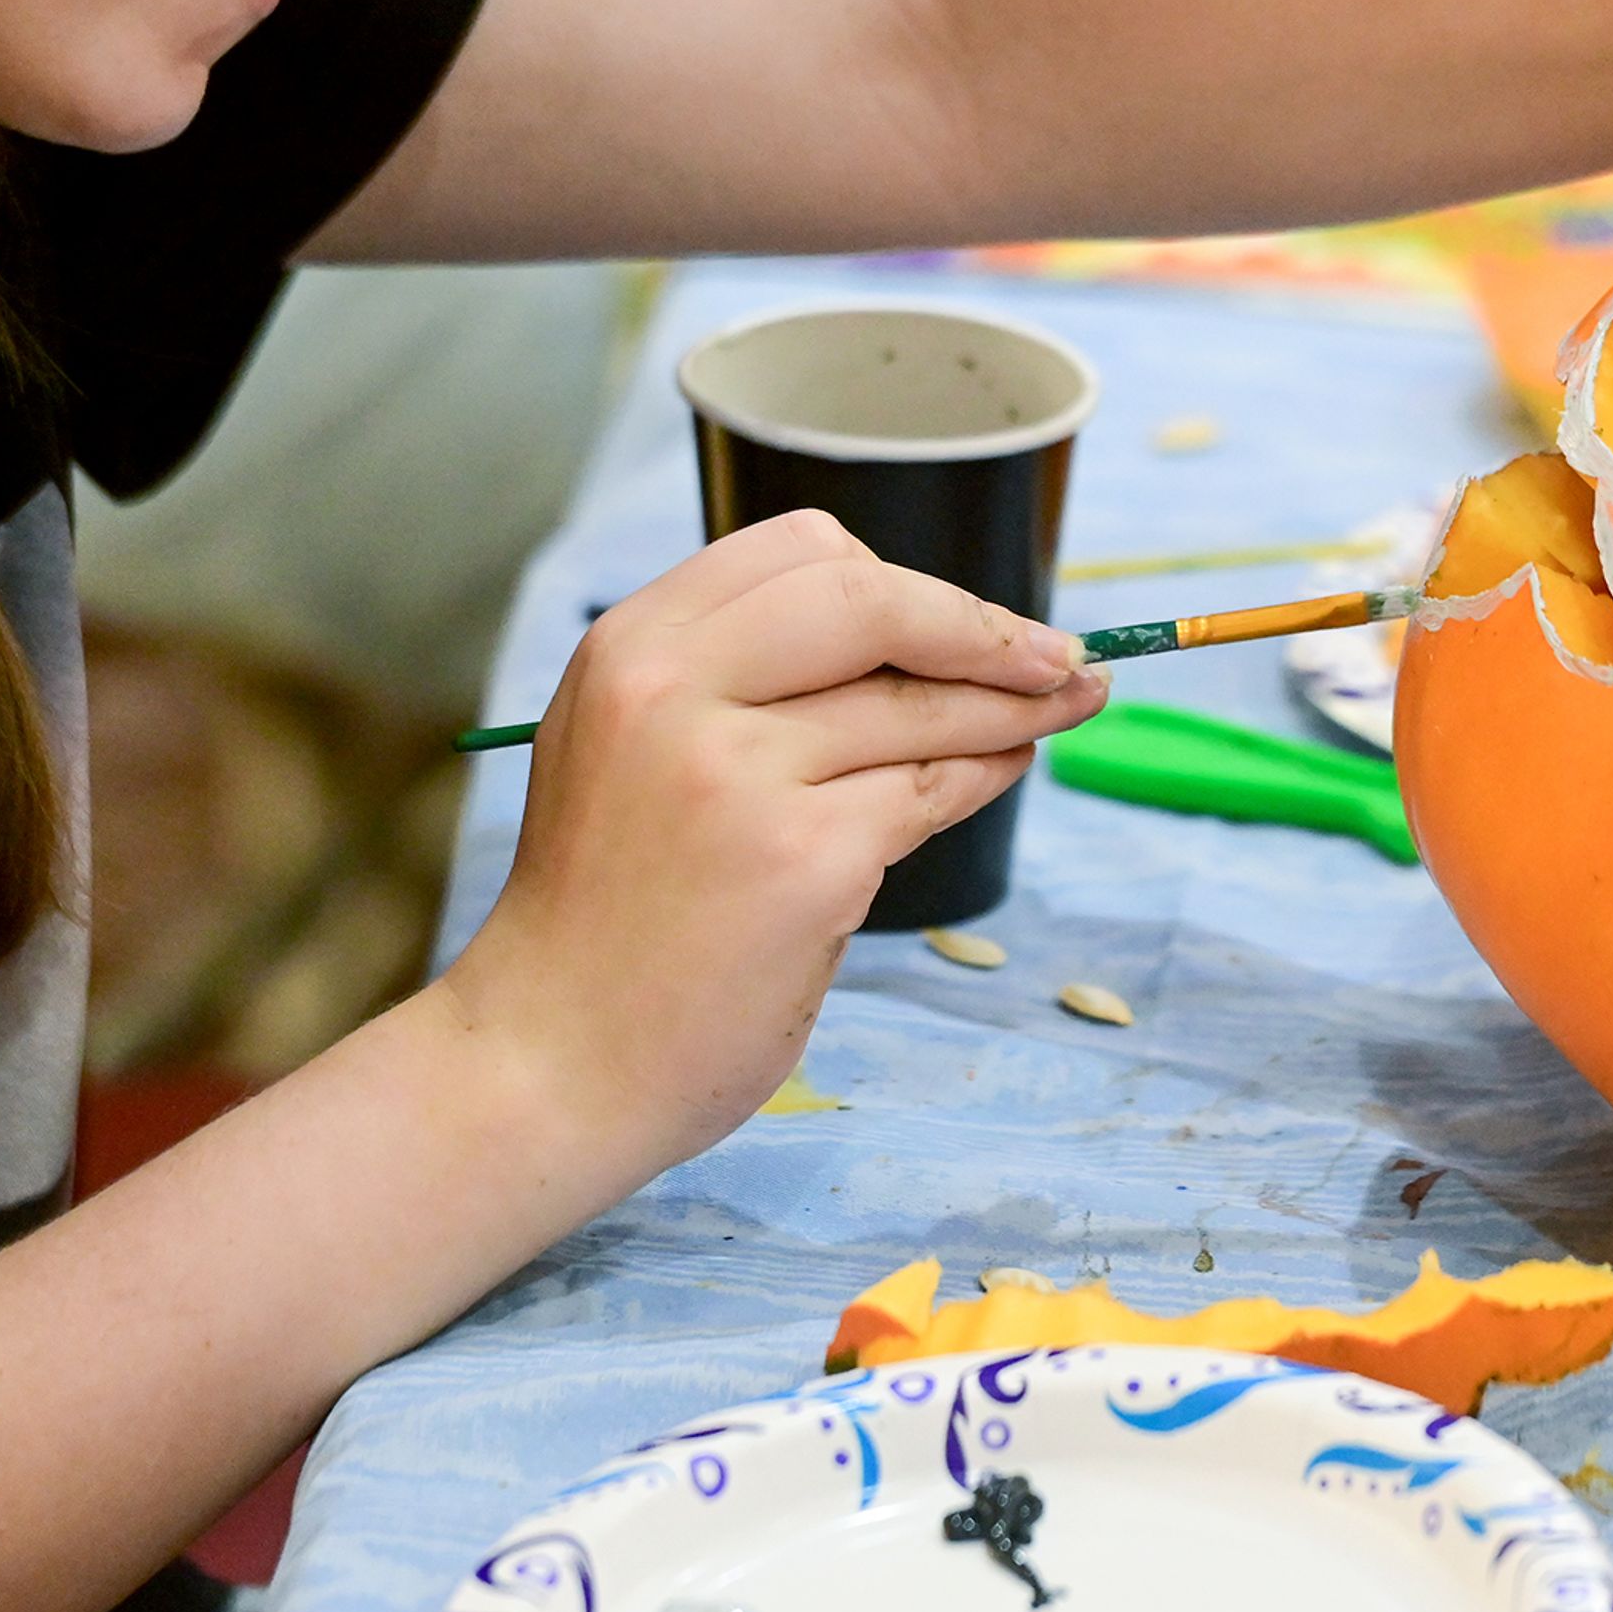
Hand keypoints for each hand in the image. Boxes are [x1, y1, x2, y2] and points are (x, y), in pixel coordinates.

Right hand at [436, 510, 1112, 1171]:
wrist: (550, 1060)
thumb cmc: (603, 915)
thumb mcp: (624, 749)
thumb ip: (728, 678)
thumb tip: (911, 634)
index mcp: (629, 647)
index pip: (800, 551)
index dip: (901, 577)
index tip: (961, 612)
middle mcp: (674, 690)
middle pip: (872, 599)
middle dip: (981, 625)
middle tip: (1057, 654)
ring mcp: (739, 774)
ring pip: (917, 705)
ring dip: (1011, 705)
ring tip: (1062, 705)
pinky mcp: (804, 860)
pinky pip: (928, 790)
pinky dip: (986, 773)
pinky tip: (1011, 768)